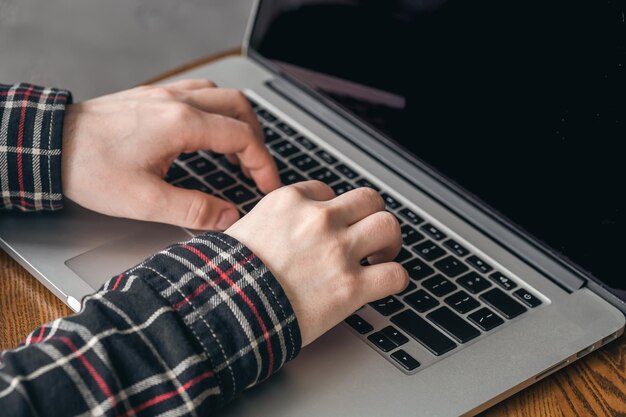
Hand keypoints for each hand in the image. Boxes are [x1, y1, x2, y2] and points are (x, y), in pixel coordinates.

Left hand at [61, 79, 280, 229]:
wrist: (49, 143)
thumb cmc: (90, 168)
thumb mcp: (145, 201)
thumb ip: (194, 209)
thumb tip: (230, 217)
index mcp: (181, 124)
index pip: (242, 137)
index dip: (263, 164)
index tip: (267, 186)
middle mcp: (177, 102)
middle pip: (239, 107)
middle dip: (257, 139)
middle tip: (258, 170)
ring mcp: (164, 95)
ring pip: (220, 95)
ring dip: (237, 121)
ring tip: (238, 152)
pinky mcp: (152, 97)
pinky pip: (198, 93)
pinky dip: (215, 111)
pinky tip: (207, 132)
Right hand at [226, 181, 407, 346]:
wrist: (227, 310)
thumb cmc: (228, 275)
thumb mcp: (244, 228)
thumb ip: (272, 220)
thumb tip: (283, 226)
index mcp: (290, 201)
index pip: (327, 191)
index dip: (332, 210)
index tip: (331, 226)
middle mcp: (318, 219)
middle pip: (369, 199)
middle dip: (371, 216)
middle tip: (368, 234)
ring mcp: (338, 251)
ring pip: (388, 226)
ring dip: (389, 241)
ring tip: (382, 255)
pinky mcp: (351, 286)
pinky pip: (395, 273)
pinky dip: (395, 278)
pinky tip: (385, 282)